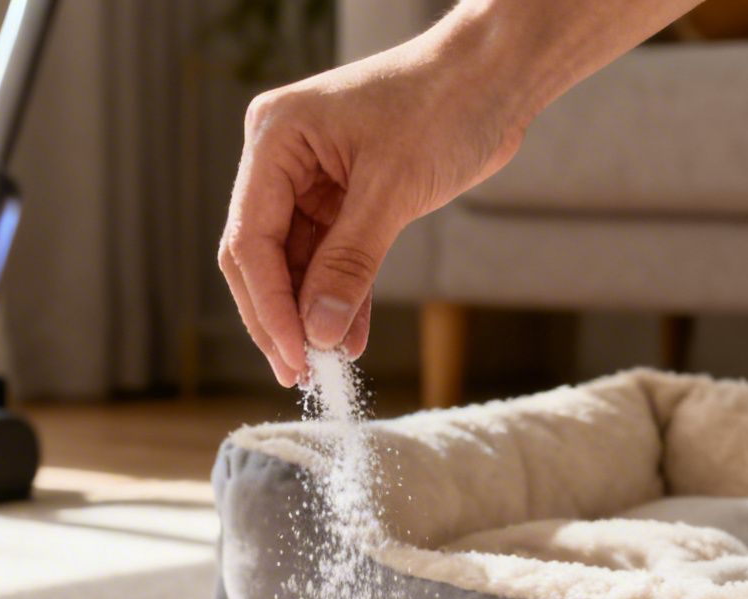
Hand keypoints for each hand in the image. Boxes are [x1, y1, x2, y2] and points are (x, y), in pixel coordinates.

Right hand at [218, 27, 530, 385]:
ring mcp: (310, 178)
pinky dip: (340, 296)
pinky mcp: (342, 196)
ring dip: (311, 313)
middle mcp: (282, 157)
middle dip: (279, 316)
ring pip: (294, 263)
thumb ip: (350, 265)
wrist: (496, 75)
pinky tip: (350, 338)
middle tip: (297, 372)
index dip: (269, 304)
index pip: (251, 238)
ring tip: (328, 363)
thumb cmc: (445, 103)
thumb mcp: (394, 189)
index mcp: (276, 138)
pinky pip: (329, 257)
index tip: (294, 355)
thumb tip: (318, 332)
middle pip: (260, 255)